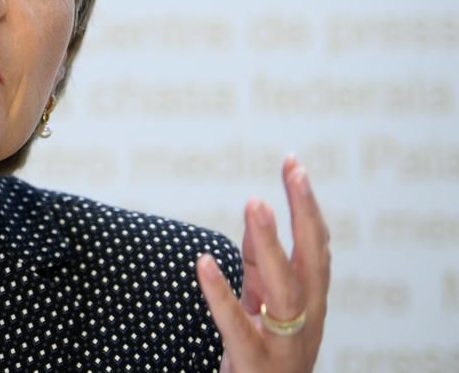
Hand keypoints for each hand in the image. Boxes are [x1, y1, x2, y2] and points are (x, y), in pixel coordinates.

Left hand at [196, 156, 330, 371]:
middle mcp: (306, 318)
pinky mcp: (253, 361)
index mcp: (310, 300)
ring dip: (271, 244)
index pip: (315, 245)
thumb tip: (255, 218)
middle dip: (305, 213)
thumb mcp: (265, 304)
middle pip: (312, 260)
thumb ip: (260, 265)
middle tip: (294, 172)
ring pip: (285, 290)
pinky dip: (220, 293)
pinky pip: (236, 324)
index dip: (307, 205)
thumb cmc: (266, 354)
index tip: (294, 164)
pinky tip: (203, 264)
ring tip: (256, 204)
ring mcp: (284, 341)